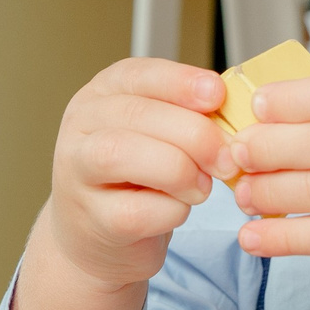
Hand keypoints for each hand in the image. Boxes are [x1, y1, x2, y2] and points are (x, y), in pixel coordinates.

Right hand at [11, 59, 229, 309]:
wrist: (100, 235)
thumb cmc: (138, 176)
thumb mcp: (159, 133)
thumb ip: (186, 115)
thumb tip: (231, 110)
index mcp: (101, 94)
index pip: (138, 74)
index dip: (180, 82)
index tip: (218, 95)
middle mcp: (80, 127)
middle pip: (138, 115)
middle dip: (194, 134)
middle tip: (227, 158)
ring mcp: (77, 173)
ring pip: (125, 155)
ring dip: (180, 171)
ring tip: (202, 186)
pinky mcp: (92, 219)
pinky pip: (137, 210)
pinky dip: (172, 211)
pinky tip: (179, 209)